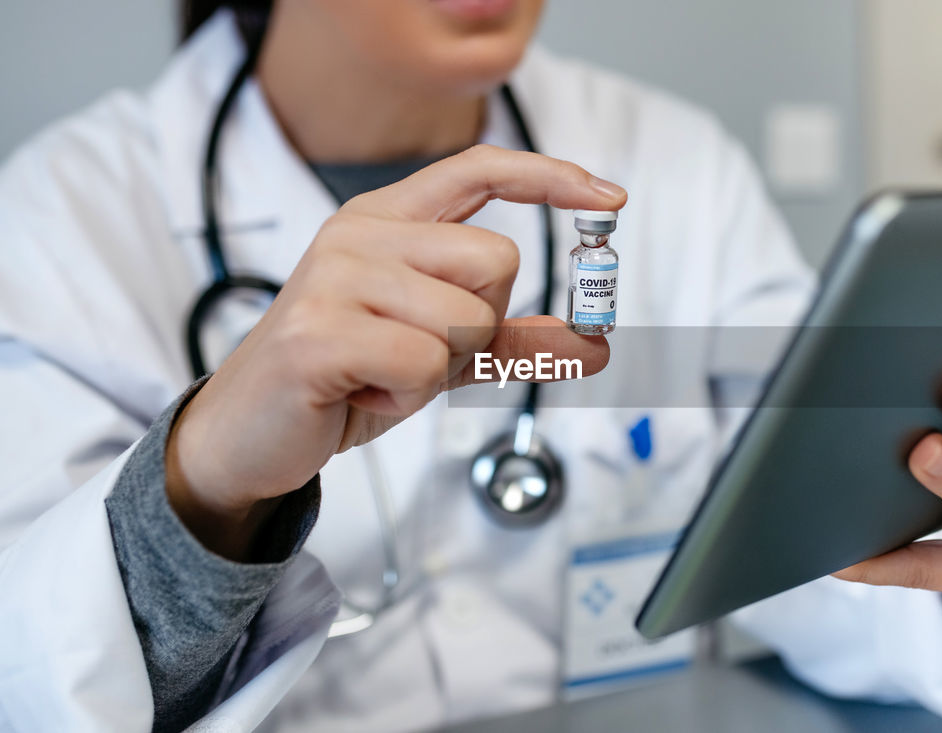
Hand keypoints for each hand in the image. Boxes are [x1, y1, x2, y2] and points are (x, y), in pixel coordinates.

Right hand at [166, 145, 626, 559]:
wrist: (251, 432)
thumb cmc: (347, 378)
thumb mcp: (441, 352)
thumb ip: (513, 339)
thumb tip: (596, 344)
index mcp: (388, 220)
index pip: (480, 169)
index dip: (549, 178)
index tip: (609, 199)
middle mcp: (360, 233)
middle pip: (497, 259)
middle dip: (481, 326)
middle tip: (418, 350)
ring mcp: (335, 278)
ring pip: (468, 319)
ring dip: (441, 369)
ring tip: (383, 375)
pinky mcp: (320, 333)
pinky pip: (426, 364)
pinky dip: (408, 397)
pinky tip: (363, 393)